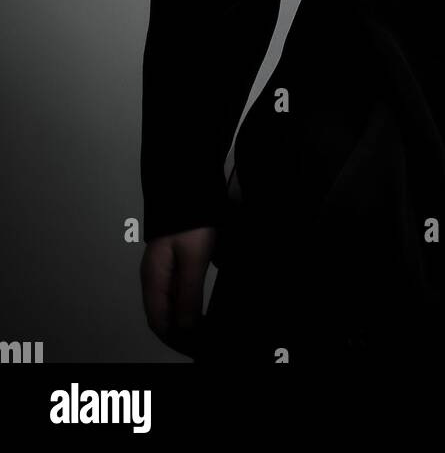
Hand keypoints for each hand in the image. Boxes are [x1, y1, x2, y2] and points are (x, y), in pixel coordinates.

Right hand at [140, 226, 217, 356]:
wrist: (187, 184)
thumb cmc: (190, 218)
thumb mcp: (194, 259)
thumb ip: (188, 295)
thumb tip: (185, 330)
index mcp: (154, 278)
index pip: (158, 321)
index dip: (175, 341)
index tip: (195, 350)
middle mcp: (153, 276)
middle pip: (161, 316)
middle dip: (178, 335)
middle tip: (201, 345)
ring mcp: (161, 267)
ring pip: (167, 305)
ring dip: (181, 322)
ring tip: (201, 333)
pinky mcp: (173, 259)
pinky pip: (174, 291)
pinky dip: (185, 306)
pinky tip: (197, 307)